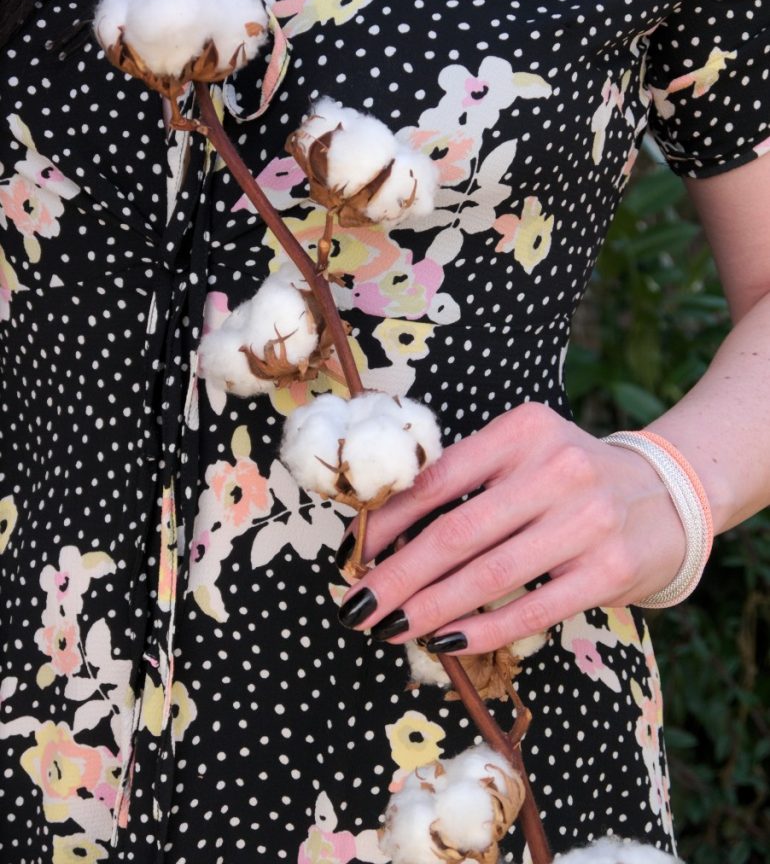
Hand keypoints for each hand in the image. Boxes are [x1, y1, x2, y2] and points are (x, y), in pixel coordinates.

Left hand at [337, 402, 687, 653]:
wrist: (664, 494)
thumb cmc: (571, 476)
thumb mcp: (523, 452)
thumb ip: (467, 477)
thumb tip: (386, 534)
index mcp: (523, 431)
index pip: (439, 478)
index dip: (389, 521)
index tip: (355, 553)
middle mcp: (557, 469)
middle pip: (458, 532)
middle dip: (398, 575)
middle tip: (357, 605)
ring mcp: (587, 521)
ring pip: (490, 575)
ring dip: (430, 607)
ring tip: (390, 627)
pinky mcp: (608, 570)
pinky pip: (532, 608)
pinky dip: (483, 629)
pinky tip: (446, 639)